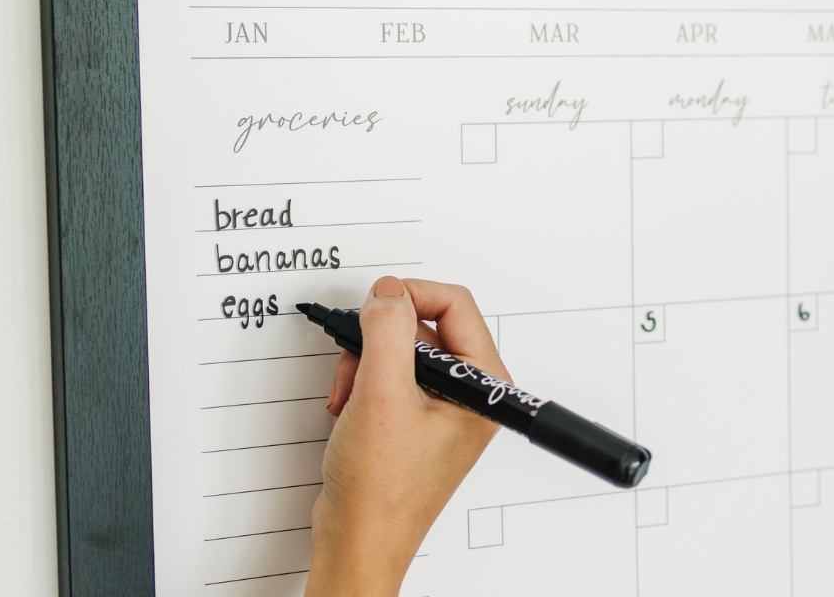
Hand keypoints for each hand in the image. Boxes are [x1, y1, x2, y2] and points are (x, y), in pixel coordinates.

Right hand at [305, 277, 506, 596]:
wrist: (358, 540)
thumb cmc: (382, 492)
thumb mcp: (382, 395)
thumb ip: (386, 332)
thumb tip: (388, 292)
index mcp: (483, 389)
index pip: (457, 306)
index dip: (411, 298)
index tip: (376, 307)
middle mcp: (469, 396)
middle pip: (424, 326)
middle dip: (380, 341)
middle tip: (359, 363)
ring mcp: (441, 408)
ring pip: (399, 350)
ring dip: (365, 364)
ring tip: (352, 396)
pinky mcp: (414, 419)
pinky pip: (388, 376)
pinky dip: (362, 383)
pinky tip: (350, 408)